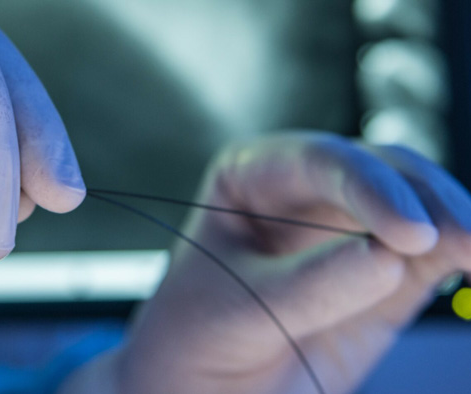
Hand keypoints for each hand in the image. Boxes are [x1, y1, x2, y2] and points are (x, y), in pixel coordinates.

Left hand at [61, 133, 469, 392]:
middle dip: (427, 200)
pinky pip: (432, 256)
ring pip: (418, 205)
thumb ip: (309, 287)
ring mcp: (347, 229)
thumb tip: (387, 258)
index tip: (408, 232)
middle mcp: (304, 190)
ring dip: (457, 224)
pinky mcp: (384, 274)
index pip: (318, 161)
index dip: (370, 187)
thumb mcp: (237, 312)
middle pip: (381, 171)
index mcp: (251, 175)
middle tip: (463, 240)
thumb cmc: (193, 339)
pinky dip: (462, 257)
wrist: (197, 390)